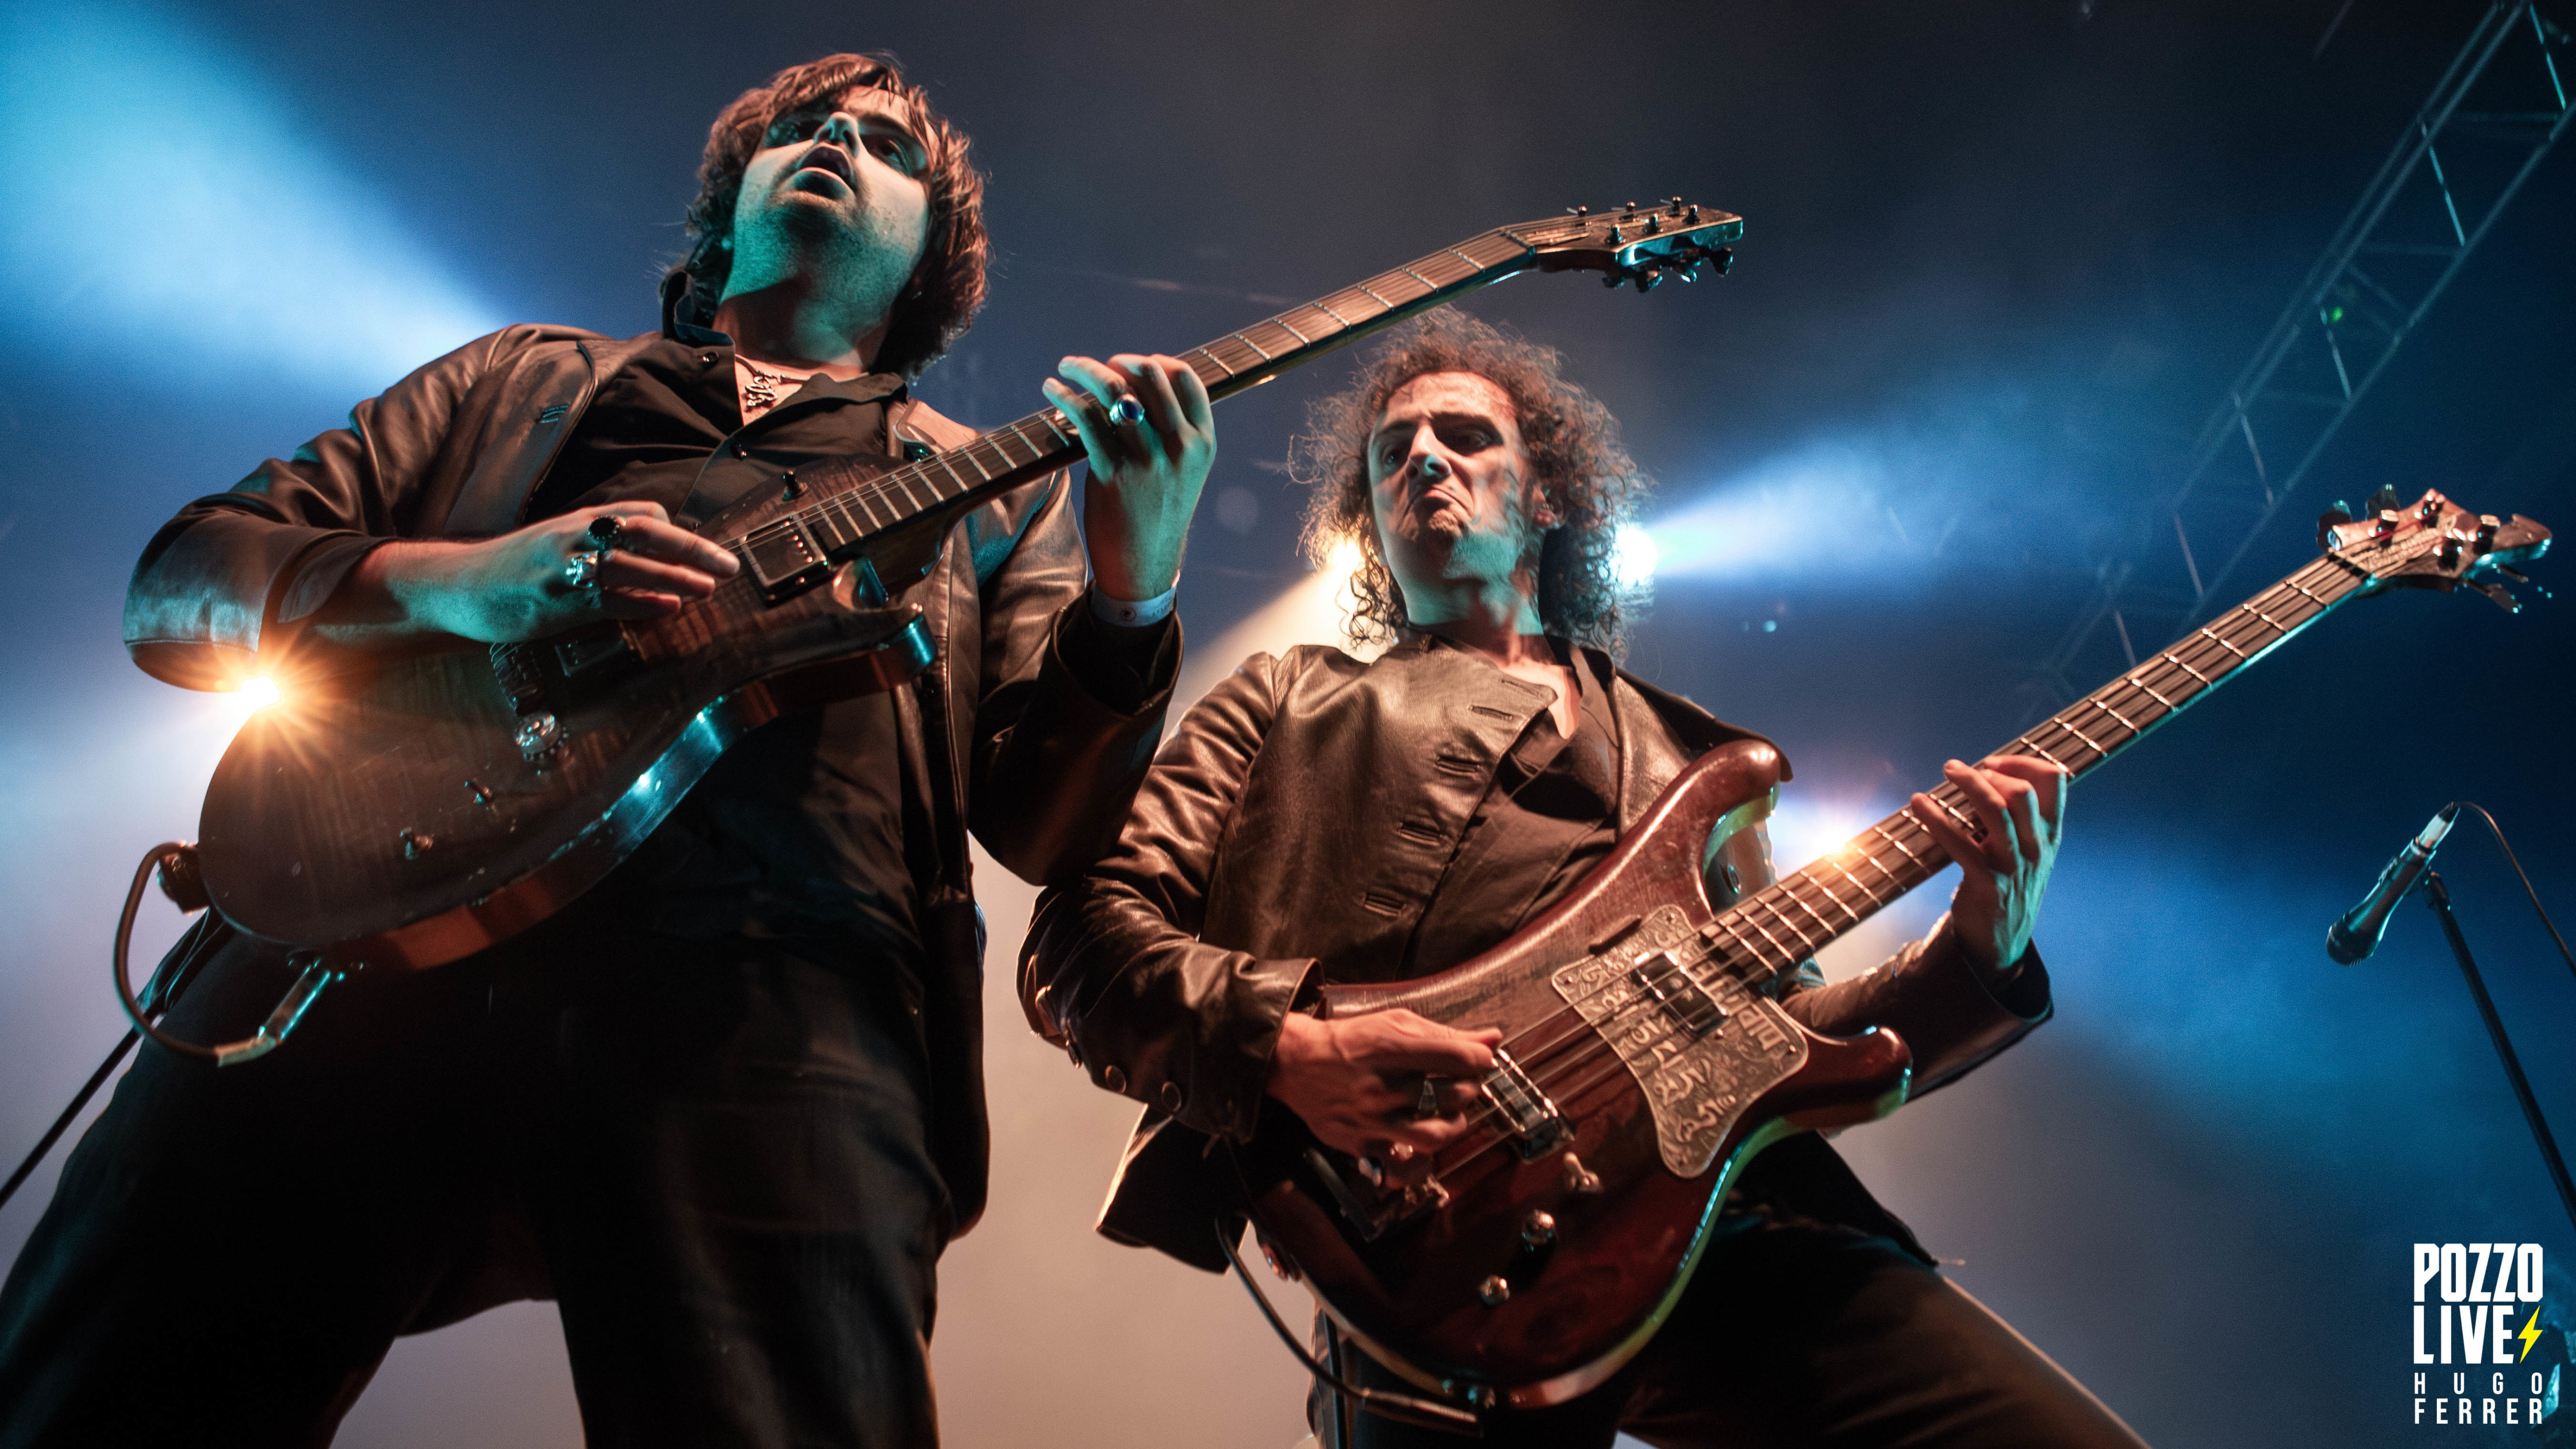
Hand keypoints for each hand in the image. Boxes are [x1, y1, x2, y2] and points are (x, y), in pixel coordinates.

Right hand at [337, 501, 739, 645]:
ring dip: (673, 578)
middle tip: (727, 564)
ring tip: (708, 588)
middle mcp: (573, 540)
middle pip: (642, 535)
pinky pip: (607, 603)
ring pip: (629, 569)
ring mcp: (564, 572)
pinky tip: (669, 609)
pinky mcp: (555, 605)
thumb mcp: (555, 544)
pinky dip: (641, 606)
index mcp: (575, 523)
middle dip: (689, 549)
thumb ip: (599, 546)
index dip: (672, 530)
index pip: (637, 513)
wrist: (456, 586)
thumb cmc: (512, 567)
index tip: (699, 547)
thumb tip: (648, 557)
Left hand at [1042, 354, 1215, 601]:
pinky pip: (1086, 418)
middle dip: (1118, 361)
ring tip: (1068, 366)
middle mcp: (1181, 447)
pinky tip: (1051, 389)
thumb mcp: (1183, 471)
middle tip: (1097, 367)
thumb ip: (1172, 431)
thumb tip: (1134, 384)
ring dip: (1085, 369)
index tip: (1131, 366)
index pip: (1186, 378)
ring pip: (1115, 389)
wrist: (1143, 565)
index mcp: (1202, 443)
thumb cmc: (1157, 513)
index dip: (1155, 362)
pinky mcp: (1114, 473)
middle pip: (1150, 375)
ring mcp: (1149, 460)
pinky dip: (1064, 396)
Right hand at [1266, 1009, 1501, 1158]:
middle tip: (1464, 1082)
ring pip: (1435, 1133)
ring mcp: (1371, 1118)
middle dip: (1470, 1087)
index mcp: (1391, 1047)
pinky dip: (1420, 1162)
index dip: (1481, 1058)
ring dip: (1455, 1124)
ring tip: (1451, 1114)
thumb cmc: (1350, 1041)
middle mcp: (1382, 1085)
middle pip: (1452, 1094)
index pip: (1458, 1056)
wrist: (1296, 1063)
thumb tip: (1493, 1037)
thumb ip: (1445, 1033)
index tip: (1480, 1059)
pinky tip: (1423, 1145)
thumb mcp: (1395, 1023)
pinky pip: (1402, 1166)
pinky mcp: (1359, 1144)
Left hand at [1911, 756, 2069, 981]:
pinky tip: (1919, 802)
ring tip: (1948, 770)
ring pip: (1995, 810)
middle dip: (1991, 771)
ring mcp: (2013, 865)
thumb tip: (1989, 776)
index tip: (1994, 762)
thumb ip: (2020, 818)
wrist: (2001, 941)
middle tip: (1961, 769)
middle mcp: (2036, 847)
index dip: (2024, 761)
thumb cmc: (2008, 887)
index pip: (2055, 782)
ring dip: (1968, 783)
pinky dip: (1935, 816)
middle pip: (2023, 791)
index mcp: (2049, 835)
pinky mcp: (1986, 882)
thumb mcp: (2027, 852)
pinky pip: (1958, 840)